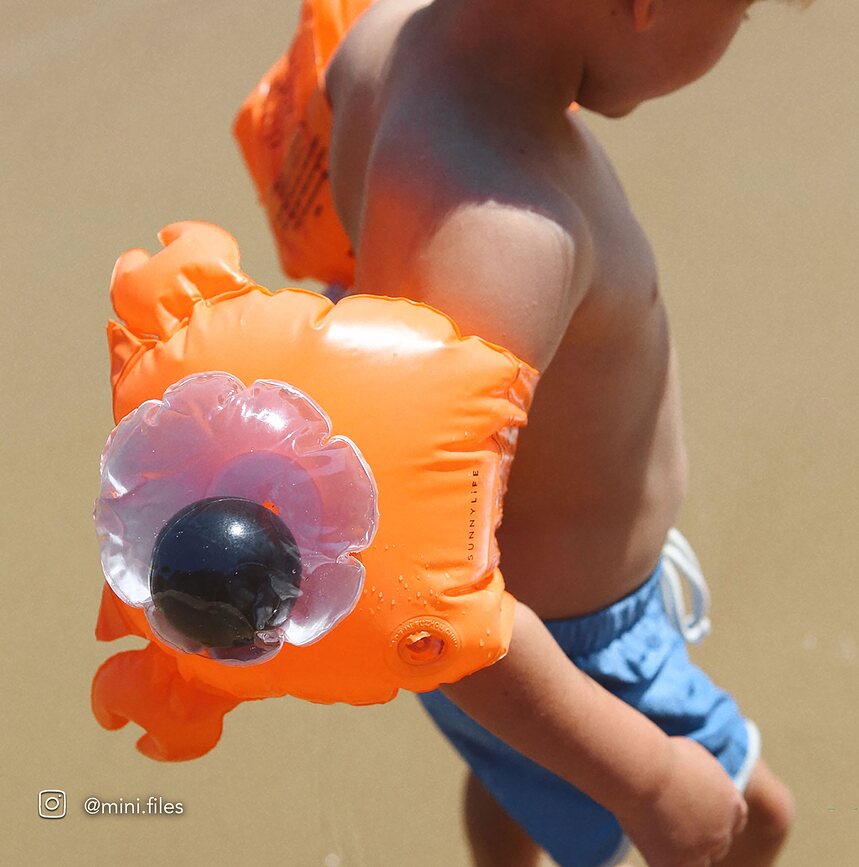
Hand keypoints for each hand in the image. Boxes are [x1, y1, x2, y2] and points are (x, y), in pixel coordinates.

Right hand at [617, 736, 747, 866]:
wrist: (644, 770)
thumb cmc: (662, 756)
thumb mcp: (695, 759)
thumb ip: (704, 778)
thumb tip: (696, 780)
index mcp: (732, 804)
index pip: (733, 822)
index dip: (713, 818)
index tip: (692, 811)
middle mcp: (723, 831)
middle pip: (716, 844)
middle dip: (697, 835)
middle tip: (669, 818)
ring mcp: (702, 850)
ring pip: (697, 860)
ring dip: (681, 850)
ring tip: (654, 826)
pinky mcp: (679, 864)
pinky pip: (672, 865)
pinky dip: (660, 855)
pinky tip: (645, 833)